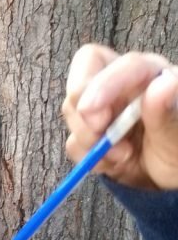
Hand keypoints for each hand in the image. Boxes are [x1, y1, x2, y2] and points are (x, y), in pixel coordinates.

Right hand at [62, 45, 177, 189]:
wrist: (168, 175)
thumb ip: (167, 111)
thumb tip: (163, 82)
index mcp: (148, 74)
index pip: (118, 64)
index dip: (102, 84)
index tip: (91, 111)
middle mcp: (121, 85)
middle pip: (83, 78)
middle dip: (83, 110)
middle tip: (99, 135)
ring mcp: (103, 109)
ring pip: (72, 111)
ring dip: (88, 139)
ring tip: (121, 157)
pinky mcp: (89, 134)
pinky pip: (73, 142)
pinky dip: (87, 157)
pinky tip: (111, 164)